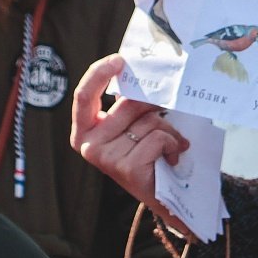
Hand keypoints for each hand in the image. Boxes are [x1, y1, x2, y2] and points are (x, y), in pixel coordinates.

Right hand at [71, 55, 194, 237]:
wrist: (163, 197)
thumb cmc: (146, 155)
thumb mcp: (130, 126)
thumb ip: (127, 105)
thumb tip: (142, 75)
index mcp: (84, 131)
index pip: (84, 96)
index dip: (99, 73)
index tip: (119, 60)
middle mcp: (89, 146)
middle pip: (127, 104)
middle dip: (153, 104)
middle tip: (165, 111)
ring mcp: (106, 159)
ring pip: (147, 120)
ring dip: (167, 129)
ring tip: (168, 146)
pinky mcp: (128, 168)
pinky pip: (158, 137)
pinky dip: (173, 143)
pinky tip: (171, 157)